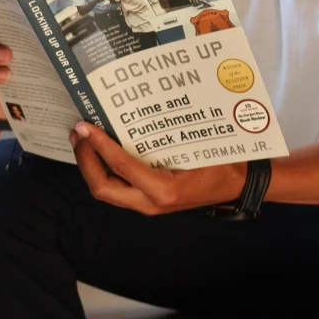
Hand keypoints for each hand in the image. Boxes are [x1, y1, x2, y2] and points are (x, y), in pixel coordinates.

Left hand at [70, 123, 245, 215]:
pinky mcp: (148, 201)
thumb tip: (134, 113)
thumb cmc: (223, 163)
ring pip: (107, 190)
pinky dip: (105, 169)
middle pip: (102, 188)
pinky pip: (118, 188)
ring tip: (83, 139)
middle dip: (85, 161)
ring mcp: (148, 205)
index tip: (86, 126)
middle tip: (78, 134)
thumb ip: (165, 138)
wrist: (240, 184)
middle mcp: (151, 203)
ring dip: (91, 165)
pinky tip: (102, 151)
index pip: (120, 167)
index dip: (99, 146)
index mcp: (163, 190)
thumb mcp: (197, 147)